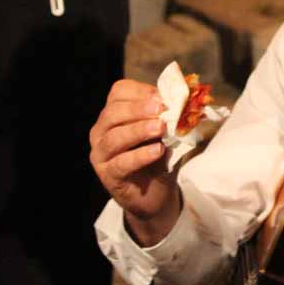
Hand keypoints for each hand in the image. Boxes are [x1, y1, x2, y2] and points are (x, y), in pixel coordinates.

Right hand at [89, 79, 180, 243]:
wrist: (156, 192)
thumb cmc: (158, 155)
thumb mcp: (166, 131)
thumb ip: (169, 116)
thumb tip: (182, 100)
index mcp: (114, 113)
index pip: (119, 92)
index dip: (141, 91)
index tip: (162, 97)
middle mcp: (102, 131)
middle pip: (113, 113)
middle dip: (138, 109)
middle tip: (161, 110)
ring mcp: (101, 154)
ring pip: (114, 137)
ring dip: (138, 130)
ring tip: (160, 128)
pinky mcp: (107, 175)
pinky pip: (121, 163)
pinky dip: (140, 155)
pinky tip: (157, 151)